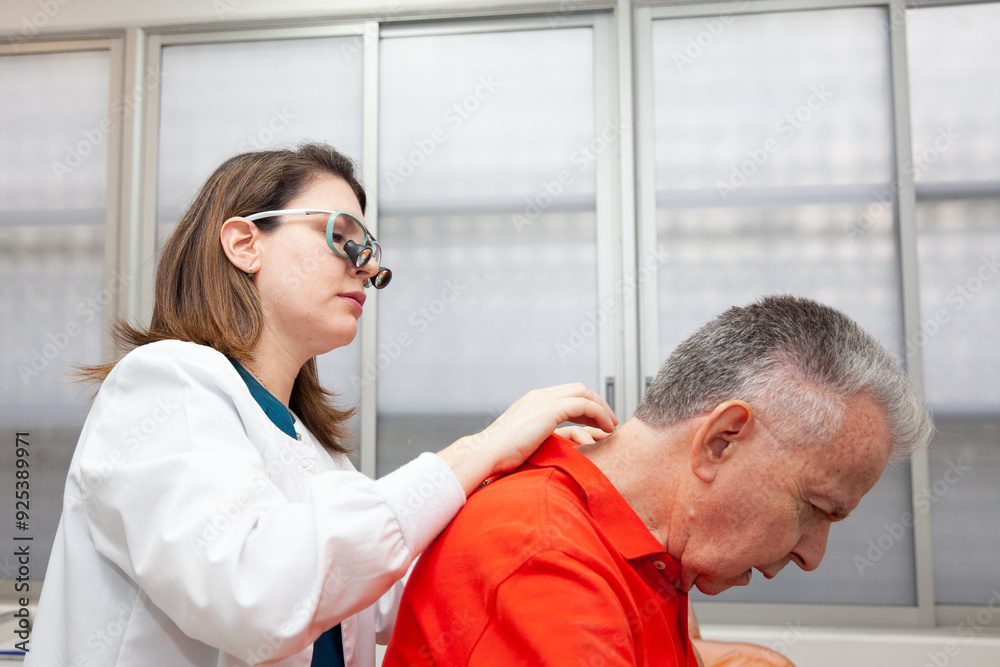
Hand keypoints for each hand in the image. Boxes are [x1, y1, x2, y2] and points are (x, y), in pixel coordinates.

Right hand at [436, 383, 616, 494]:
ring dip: (602, 408)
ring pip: (585, 394)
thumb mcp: (522, 440)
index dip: (586, 404)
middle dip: (598, 403)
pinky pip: (585, 406)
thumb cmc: (499, 455)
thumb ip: (537, 437)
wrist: (485, 454)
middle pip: (579, 389)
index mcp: (533, 400)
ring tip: (611, 425)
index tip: (597, 421)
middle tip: (610, 421)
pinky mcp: (550, 410)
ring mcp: (544, 400)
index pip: (567, 393)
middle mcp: (539, 396)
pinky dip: (600, 415)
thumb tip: (549, 448)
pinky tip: (606, 429)